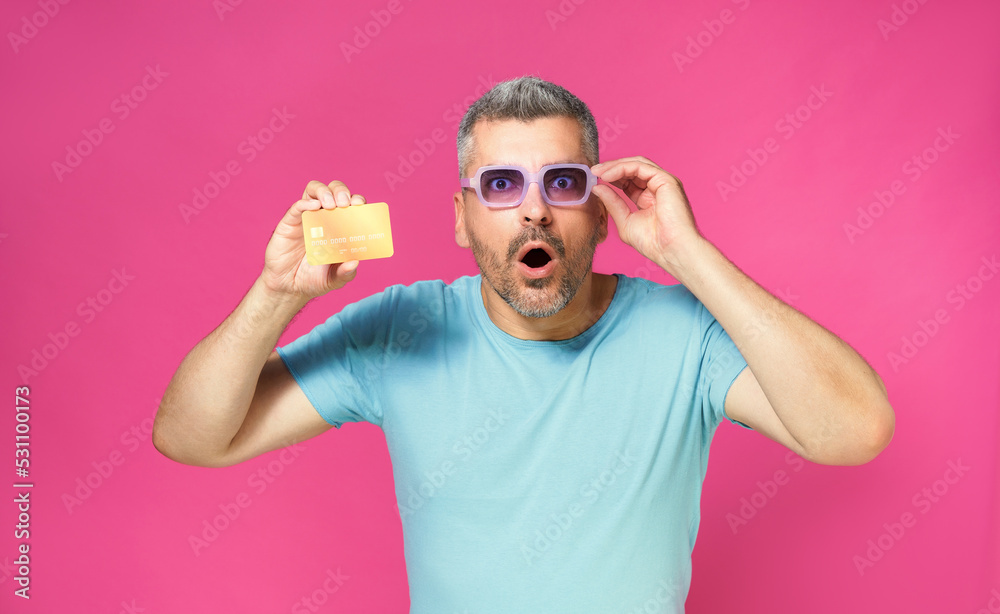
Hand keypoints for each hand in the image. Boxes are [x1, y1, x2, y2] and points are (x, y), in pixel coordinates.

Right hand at [260, 180, 366, 300]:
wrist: (288, 288)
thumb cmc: (313, 280)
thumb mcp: (334, 279)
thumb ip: (346, 273)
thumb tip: (355, 262)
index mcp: (339, 227)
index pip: (350, 205)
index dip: (356, 201)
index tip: (360, 205)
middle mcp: (324, 218)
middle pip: (334, 191)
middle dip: (342, 192)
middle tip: (345, 204)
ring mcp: (306, 218)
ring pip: (314, 191)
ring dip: (324, 192)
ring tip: (330, 204)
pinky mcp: (289, 223)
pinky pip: (297, 206)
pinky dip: (305, 203)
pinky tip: (314, 207)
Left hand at [591, 157, 702, 272]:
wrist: (671, 251)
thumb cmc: (653, 243)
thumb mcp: (625, 221)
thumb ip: (613, 203)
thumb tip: (597, 187)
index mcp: (649, 198)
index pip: (629, 180)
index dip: (612, 177)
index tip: (594, 179)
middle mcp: (657, 187)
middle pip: (633, 168)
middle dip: (612, 168)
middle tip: (594, 171)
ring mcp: (663, 182)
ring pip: (637, 164)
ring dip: (615, 165)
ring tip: (598, 172)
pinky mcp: (666, 180)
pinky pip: (641, 167)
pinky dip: (623, 168)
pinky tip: (608, 176)